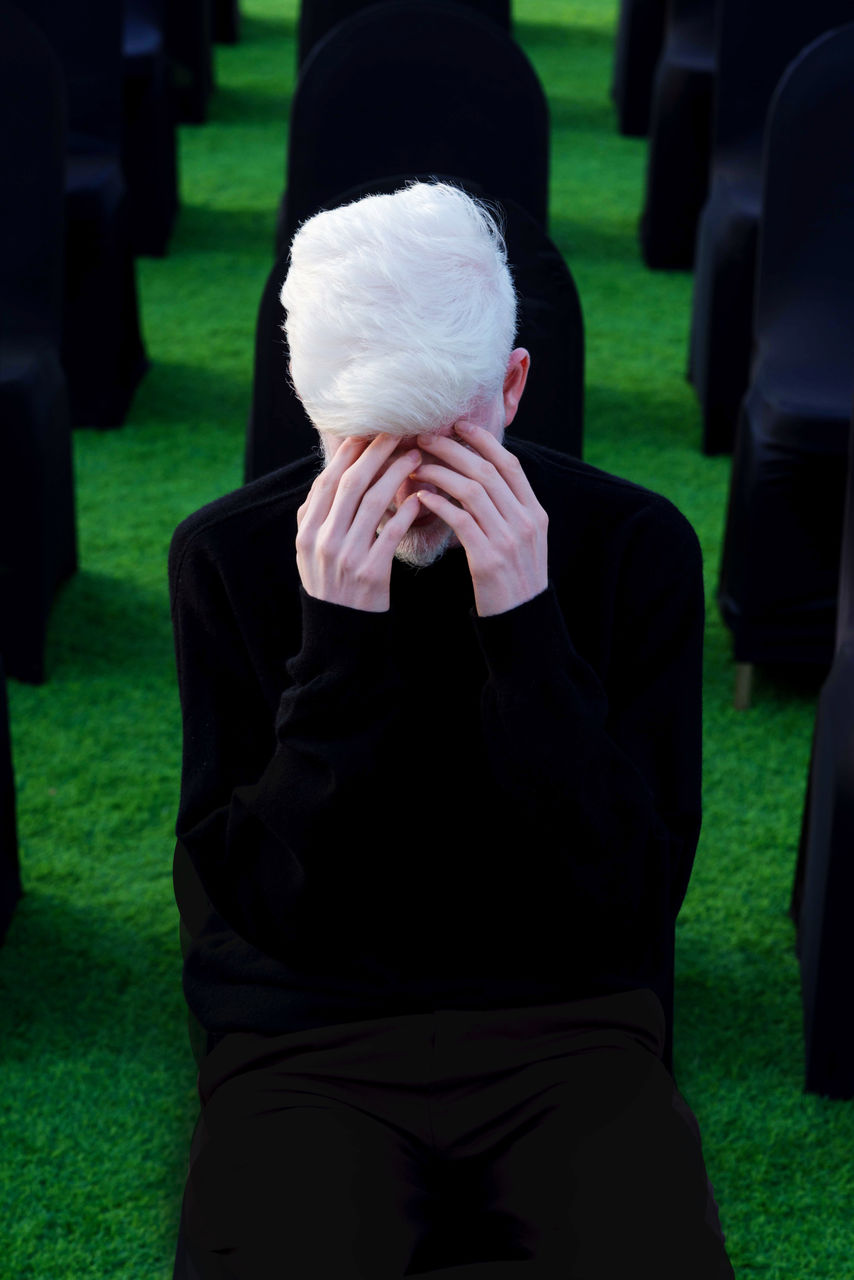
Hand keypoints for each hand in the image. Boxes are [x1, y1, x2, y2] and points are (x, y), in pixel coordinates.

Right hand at [295, 435, 421, 610]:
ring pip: (374, 503)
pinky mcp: (371, 573)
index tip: (368, 432)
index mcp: (307, 531)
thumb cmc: (330, 584)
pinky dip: (406, 513)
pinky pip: (391, 534)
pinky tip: (420, 498)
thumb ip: (314, 515)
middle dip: (377, 453)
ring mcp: (347, 556)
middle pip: (352, 484)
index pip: (328, 481)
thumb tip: (328, 474)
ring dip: (397, 475)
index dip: (348, 454)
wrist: (339, 631)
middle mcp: (324, 540)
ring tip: (416, 458)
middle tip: (399, 433)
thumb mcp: (309, 551)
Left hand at [412, 421, 548, 615]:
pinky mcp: (488, 560)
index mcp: (535, 513)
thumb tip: (479, 479)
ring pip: (471, 491)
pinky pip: (459, 521)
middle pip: (487, 471)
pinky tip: (420, 497)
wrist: (522, 621)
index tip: (458, 425)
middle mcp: (525, 521)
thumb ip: (507, 510)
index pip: (510, 464)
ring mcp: (508, 540)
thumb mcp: (522, 541)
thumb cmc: (513, 580)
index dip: (483, 441)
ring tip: (415, 467)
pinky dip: (438, 504)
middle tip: (424, 438)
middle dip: (453, 450)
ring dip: (439, 473)